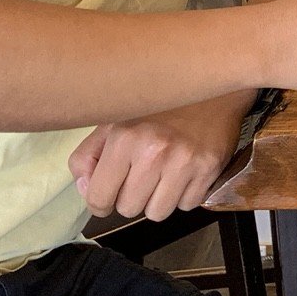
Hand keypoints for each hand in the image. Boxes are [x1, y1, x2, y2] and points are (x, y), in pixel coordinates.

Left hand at [69, 95, 247, 220]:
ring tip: (162, 174)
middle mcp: (154, 151)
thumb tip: (87, 189)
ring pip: (158, 213)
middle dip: (131, 197)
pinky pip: (187, 206)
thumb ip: (88, 155)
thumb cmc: (156, 103)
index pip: (99, 198)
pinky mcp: (210, 168)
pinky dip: (183, 195)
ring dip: (157, 199)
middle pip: (129, 209)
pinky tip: (183, 172)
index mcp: (124, 137)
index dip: (99, 202)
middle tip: (139, 175)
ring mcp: (185, 161)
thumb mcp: (112, 119)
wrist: (209, 82)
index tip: (105, 196)